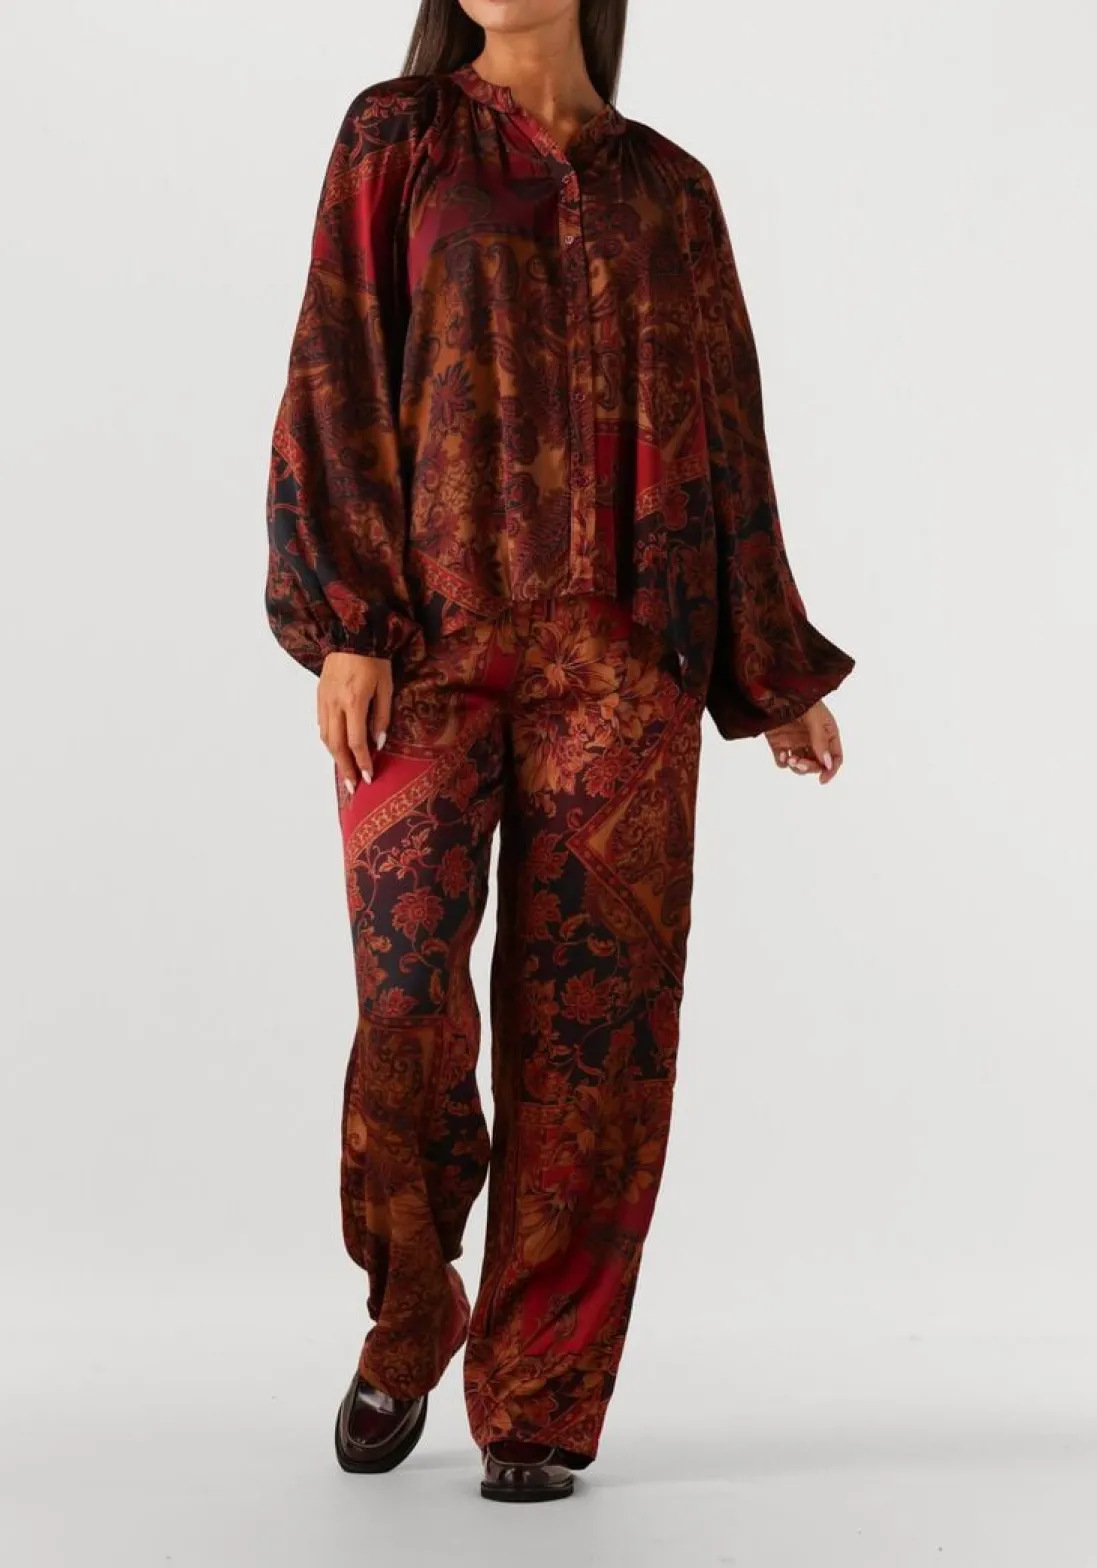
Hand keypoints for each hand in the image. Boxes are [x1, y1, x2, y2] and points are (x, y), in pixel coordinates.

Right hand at [318, 652, 392, 798]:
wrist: (353, 634)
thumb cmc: (375, 660)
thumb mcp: (387, 687)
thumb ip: (382, 716)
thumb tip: (378, 743)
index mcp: (354, 702)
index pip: (356, 741)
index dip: (362, 762)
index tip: (368, 777)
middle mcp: (335, 703)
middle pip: (336, 745)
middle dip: (345, 768)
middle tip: (352, 786)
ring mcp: (324, 699)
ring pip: (325, 736)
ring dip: (335, 757)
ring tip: (345, 771)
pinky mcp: (319, 694)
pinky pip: (321, 723)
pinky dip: (328, 739)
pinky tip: (336, 747)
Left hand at [764, 700, 843, 785]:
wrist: (773, 690)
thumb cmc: (799, 699)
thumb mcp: (814, 718)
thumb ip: (820, 741)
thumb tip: (827, 764)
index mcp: (826, 732)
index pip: (834, 756)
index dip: (831, 769)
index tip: (822, 778)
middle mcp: (812, 739)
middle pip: (817, 763)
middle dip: (810, 767)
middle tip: (799, 763)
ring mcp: (795, 741)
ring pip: (801, 764)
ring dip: (797, 767)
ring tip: (790, 759)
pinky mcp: (779, 743)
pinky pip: (782, 761)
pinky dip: (782, 762)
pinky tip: (782, 755)